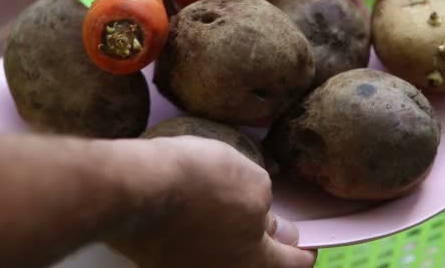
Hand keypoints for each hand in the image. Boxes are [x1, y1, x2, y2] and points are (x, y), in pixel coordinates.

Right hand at [106, 136, 315, 267]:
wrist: (137, 188)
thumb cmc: (203, 183)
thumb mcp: (253, 183)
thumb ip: (267, 207)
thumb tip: (266, 222)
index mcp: (254, 263)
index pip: (292, 264)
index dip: (304, 252)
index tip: (308, 247)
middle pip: (254, 263)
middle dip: (266, 242)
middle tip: (272, 226)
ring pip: (221, 255)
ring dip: (230, 237)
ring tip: (229, 210)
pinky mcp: (157, 260)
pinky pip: (192, 248)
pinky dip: (201, 233)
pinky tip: (197, 212)